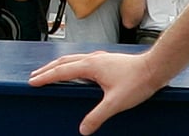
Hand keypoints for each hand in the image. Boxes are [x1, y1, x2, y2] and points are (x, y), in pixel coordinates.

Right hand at [29, 51, 164, 135]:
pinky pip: (84, 61)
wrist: (156, 67)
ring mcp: (102, 58)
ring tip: (51, 71)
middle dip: (48, 69)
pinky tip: (78, 71)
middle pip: (64, 61)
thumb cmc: (138, 80)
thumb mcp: (115, 103)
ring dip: (60, 65)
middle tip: (35, 75)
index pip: (61, 71)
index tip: (32, 81)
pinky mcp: (109, 61)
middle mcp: (94, 59)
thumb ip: (97, 116)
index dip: (45, 77)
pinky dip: (73, 64)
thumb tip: (83, 129)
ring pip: (74, 59)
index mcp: (91, 66)